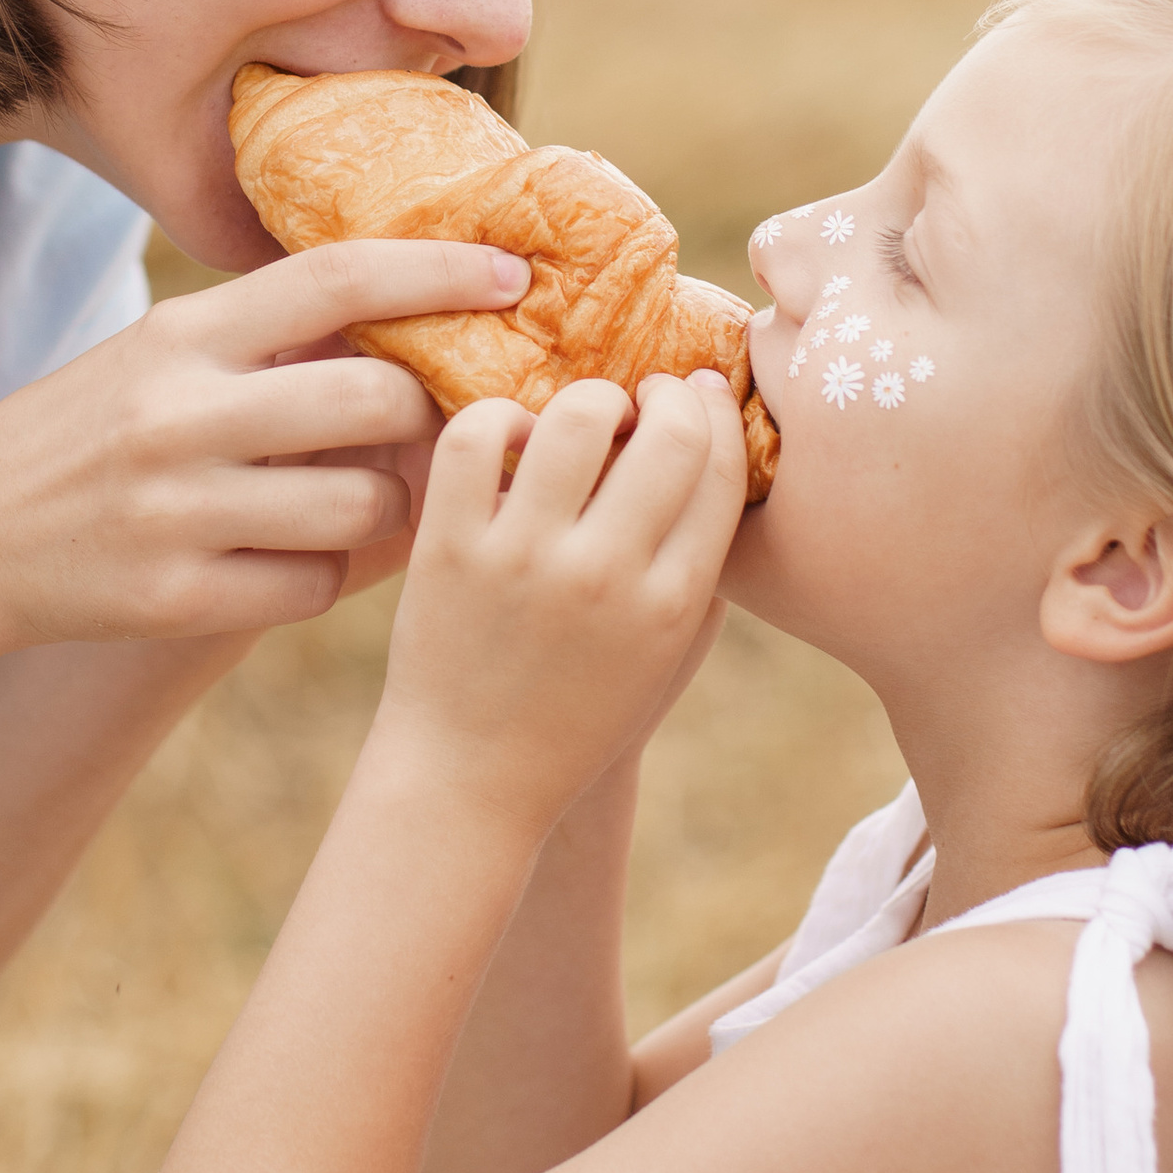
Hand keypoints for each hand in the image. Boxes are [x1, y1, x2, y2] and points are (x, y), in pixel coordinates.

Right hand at [0, 241, 527, 661]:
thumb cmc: (83, 435)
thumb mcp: (157, 354)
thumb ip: (264, 337)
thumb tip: (409, 314)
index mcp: (182, 336)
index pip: (337, 277)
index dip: (440, 270)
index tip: (511, 275)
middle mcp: (181, 415)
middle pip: (376, 398)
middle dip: (427, 414)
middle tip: (435, 426)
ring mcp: (179, 511)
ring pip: (364, 505)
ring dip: (388, 508)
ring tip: (363, 502)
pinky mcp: (177, 599)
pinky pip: (315, 584)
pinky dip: (328, 573)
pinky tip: (299, 559)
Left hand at [373, 371, 746, 839]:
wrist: (473, 779)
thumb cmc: (581, 710)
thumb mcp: (665, 653)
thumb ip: (700, 561)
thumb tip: (714, 440)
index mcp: (672, 605)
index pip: (723, 470)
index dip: (718, 415)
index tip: (700, 396)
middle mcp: (605, 577)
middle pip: (670, 431)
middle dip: (667, 393)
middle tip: (647, 395)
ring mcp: (523, 560)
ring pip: (577, 415)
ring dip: (589, 398)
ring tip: (581, 417)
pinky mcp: (449, 549)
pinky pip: (475, 434)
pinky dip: (498, 415)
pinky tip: (511, 438)